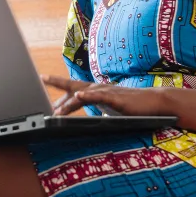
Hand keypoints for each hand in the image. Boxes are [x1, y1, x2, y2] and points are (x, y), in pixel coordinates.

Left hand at [42, 75, 178, 117]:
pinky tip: (79, 95)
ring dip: (69, 101)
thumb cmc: (133, 106)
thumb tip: (88, 114)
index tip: (42, 82)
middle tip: (41, 86)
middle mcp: (99, 88)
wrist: (154, 103)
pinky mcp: (116, 98)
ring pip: (83, 93)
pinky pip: (100, 96)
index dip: (58, 85)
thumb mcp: (110, 108)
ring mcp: (107, 92)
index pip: (73, 87)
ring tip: (55, 110)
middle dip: (56, 85)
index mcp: (97, 90)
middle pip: (73, 85)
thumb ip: (98, 109)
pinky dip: (88, 95)